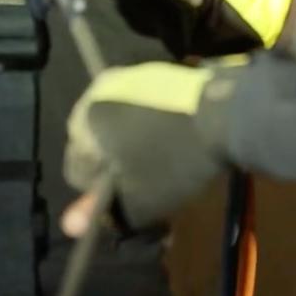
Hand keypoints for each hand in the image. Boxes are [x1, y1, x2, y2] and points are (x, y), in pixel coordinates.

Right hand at [63, 61, 239, 232]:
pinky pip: (140, 106)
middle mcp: (95, 93)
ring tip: (161, 160)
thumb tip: (70, 224)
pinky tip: (172, 137)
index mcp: (82, 124)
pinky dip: (148, 124)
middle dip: (114, 165)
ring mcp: (126, 77)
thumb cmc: (174, 160)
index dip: (100, 194)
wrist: (225, 112)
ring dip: (131, 143)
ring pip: (118, 123)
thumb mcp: (138, 200)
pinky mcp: (153, 71)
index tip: (127, 200)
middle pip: (96, 143)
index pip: (77, 172)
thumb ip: (100, 213)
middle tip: (144, 182)